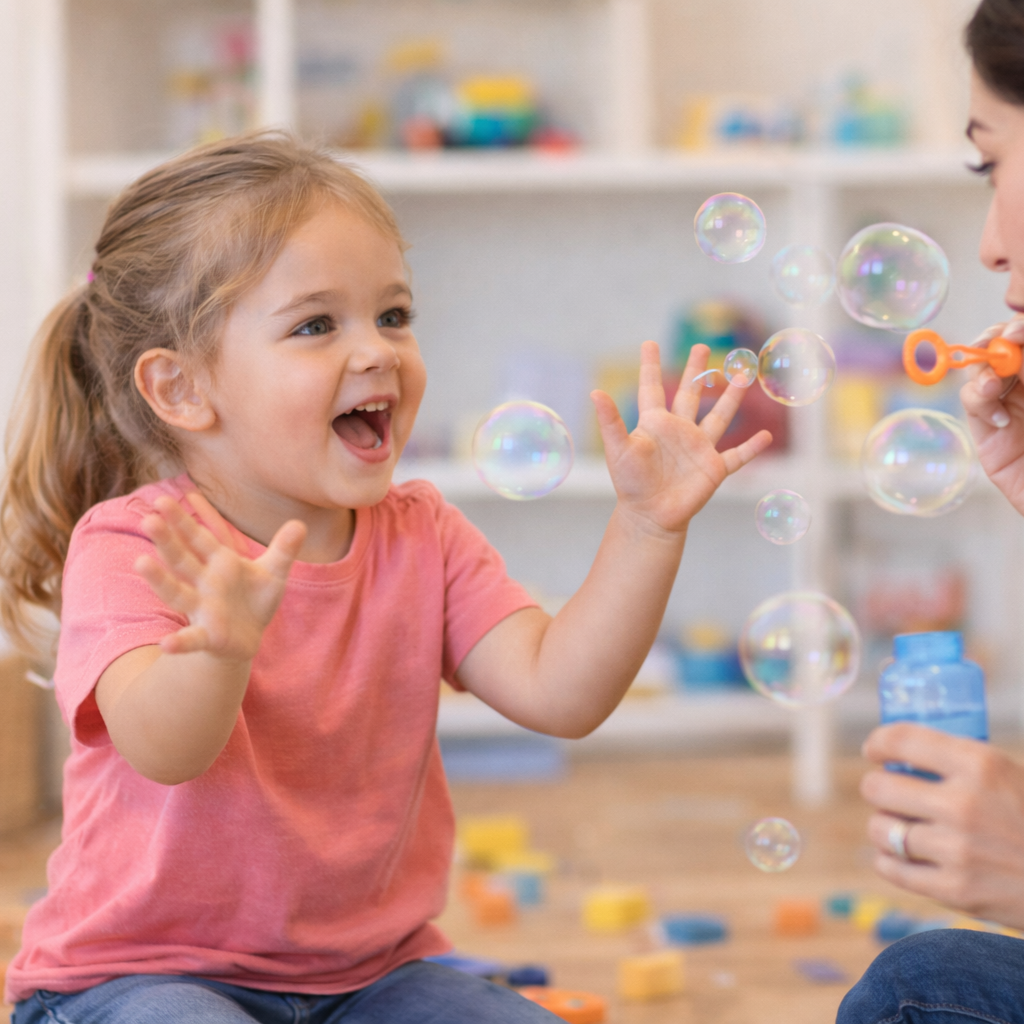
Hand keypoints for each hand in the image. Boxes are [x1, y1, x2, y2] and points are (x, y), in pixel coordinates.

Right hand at [135, 492, 306, 659]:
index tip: (162, 499)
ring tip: (141, 562)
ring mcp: (203, 609)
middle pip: (182, 559)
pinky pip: (191, 639)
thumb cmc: (255, 599)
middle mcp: (204, 583)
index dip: (182, 520)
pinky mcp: (208, 637)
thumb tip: (300, 524)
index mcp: (220, 563)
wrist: (250, 637)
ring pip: (177, 592)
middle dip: (167, 540)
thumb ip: (283, 549)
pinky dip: (179, 642)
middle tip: (149, 519)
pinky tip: (166, 644)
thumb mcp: (273, 573)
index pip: (199, 537)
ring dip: (159, 579)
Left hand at [591, 341, 770, 534]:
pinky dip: (752, 448)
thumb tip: (594, 392)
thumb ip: (610, 422)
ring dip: (731, 398)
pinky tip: (766, 436)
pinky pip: (737, 456)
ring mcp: (698, 449)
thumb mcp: (619, 450)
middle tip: (702, 347)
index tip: (649, 343)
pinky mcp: (714, 469)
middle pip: (690, 394)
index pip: (652, 388)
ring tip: (743, 376)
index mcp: (655, 424)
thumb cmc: (630, 484)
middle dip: (696, 371)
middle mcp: (679, 431)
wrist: (650, 516)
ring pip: (719, 417)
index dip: (651, 366)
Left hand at [861, 723, 1023, 928]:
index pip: (901, 739)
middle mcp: (963, 804)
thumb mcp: (1007, 774)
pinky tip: (901, 854)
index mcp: (979, 765)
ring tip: (898, 826)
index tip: (875, 750)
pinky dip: (889, 860)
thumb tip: (900, 747)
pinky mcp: (955, 890)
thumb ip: (959, 762)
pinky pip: (890, 868)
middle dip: (877, 787)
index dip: (878, 742)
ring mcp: (957, 850)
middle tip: (887, 793)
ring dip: (883, 826)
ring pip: (879, 829)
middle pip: (877, 787)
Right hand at [960, 318, 1023, 514]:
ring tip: (994, 385)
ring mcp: (1010, 409)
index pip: (1023, 337)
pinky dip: (979, 401)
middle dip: (996, 341)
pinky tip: (1000, 417)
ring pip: (981, 372)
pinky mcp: (990, 436)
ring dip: (983, 371)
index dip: (1017, 326)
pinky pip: (973, 405)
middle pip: (1001, 348)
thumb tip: (1015, 332)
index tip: (1017, 329)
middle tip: (1001, 345)